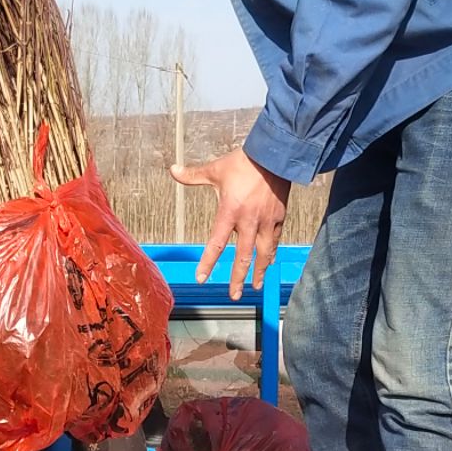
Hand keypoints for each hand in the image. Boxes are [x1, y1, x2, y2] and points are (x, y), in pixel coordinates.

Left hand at [173, 147, 290, 299]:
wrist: (274, 155)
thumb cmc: (243, 162)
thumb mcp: (215, 169)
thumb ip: (193, 175)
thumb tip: (173, 170)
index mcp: (229, 211)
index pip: (216, 243)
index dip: (208, 262)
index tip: (201, 278)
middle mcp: (248, 221)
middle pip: (242, 256)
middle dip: (237, 278)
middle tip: (234, 295)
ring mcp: (265, 221)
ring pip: (263, 253)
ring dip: (259, 272)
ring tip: (256, 286)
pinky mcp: (279, 217)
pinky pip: (275, 240)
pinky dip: (271, 254)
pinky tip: (269, 263)